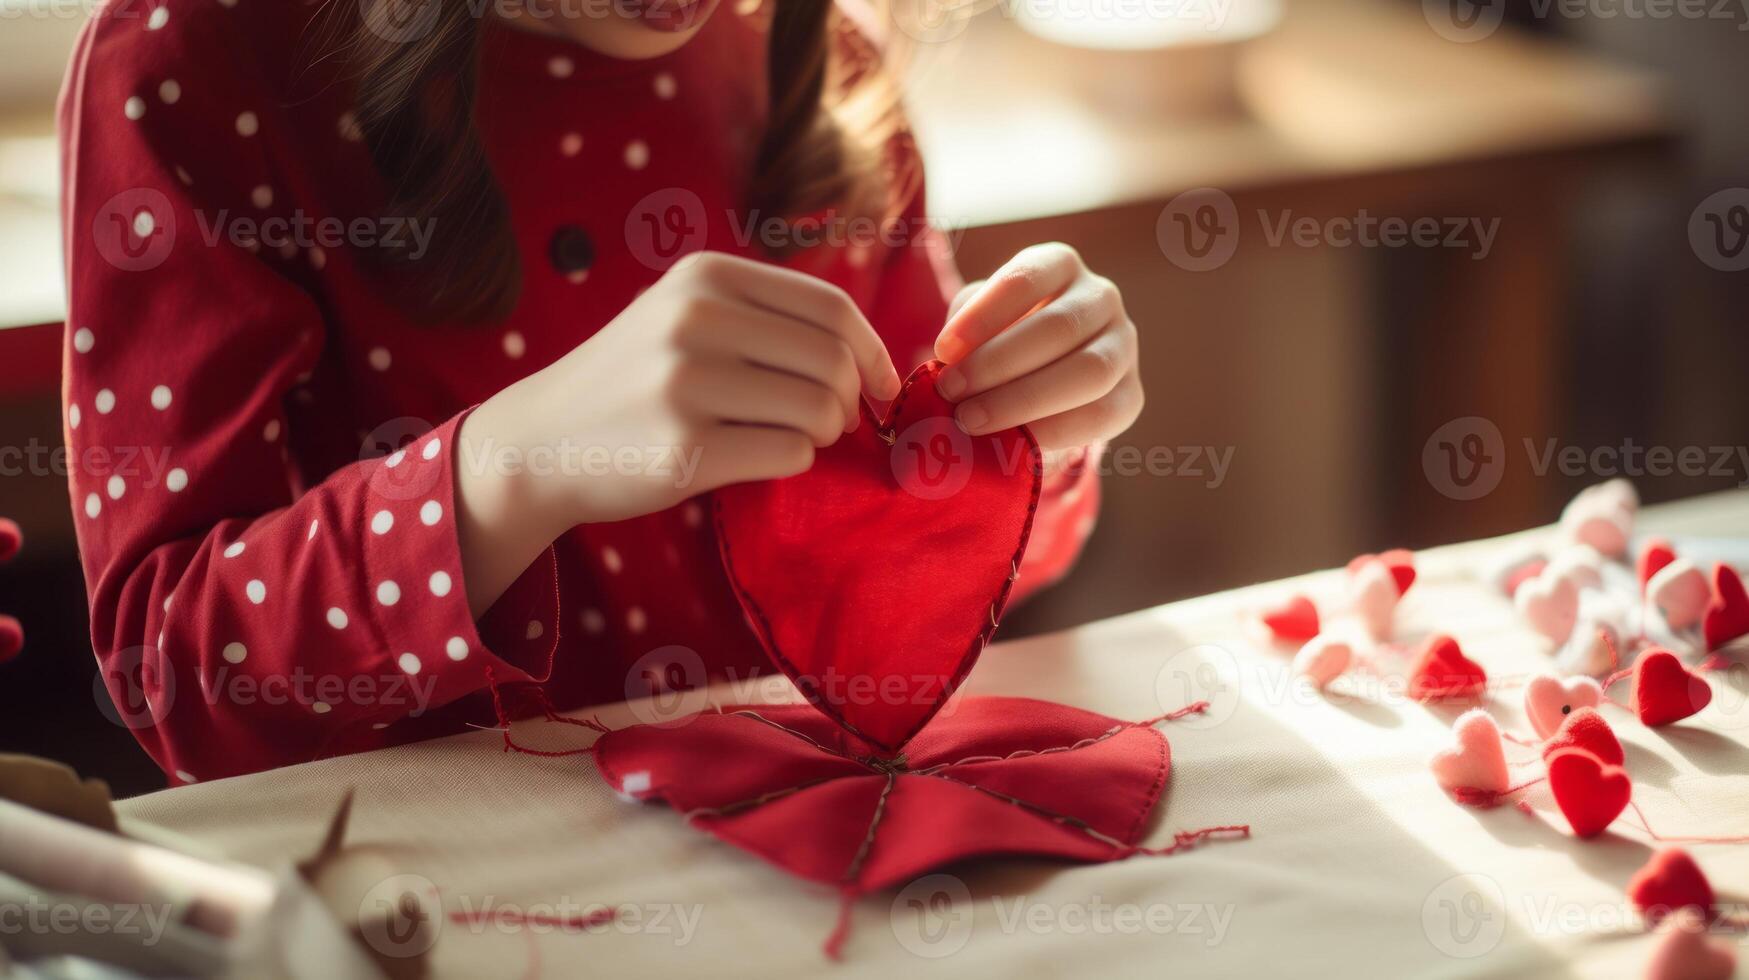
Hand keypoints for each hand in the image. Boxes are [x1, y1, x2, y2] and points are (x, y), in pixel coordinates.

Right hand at [454, 251, 900, 613]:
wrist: (542, 442)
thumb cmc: (634, 383)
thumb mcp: (685, 316)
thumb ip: (764, 317)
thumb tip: (869, 354)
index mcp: (707, 276)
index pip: (831, 307)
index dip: (872, 350)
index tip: (880, 384)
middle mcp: (697, 319)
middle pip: (833, 360)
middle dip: (847, 401)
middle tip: (827, 423)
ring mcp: (688, 383)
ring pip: (818, 410)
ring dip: (821, 435)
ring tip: (788, 439)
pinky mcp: (686, 447)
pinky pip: (789, 455)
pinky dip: (791, 462)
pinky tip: (754, 458)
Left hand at [933, 243, 1142, 452]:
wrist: (1044, 380)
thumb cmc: (1001, 339)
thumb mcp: (980, 321)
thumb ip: (966, 330)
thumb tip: (949, 361)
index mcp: (1060, 265)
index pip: (1024, 280)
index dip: (982, 316)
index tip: (943, 350)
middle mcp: (1101, 297)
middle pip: (1058, 327)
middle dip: (997, 364)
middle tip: (951, 391)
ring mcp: (1124, 346)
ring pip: (1088, 371)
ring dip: (1023, 400)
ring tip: (972, 419)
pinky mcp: (1132, 396)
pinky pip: (1101, 415)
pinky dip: (1054, 431)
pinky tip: (1014, 442)